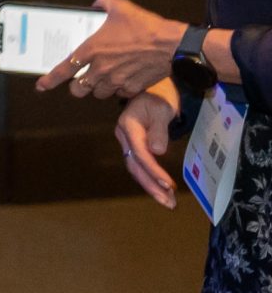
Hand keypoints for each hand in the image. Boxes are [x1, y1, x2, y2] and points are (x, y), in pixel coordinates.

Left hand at [38, 0, 184, 98]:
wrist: (173, 44)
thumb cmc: (146, 26)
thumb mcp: (121, 7)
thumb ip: (104, 2)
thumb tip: (97, 2)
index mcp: (92, 50)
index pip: (64, 69)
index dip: (50, 80)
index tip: (41, 85)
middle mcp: (101, 69)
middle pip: (78, 90)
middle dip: (77, 87)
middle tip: (81, 80)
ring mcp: (116, 80)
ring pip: (98, 94)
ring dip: (98, 88)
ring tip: (104, 78)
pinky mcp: (132, 87)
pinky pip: (119, 94)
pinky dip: (119, 90)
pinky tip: (123, 80)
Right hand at [117, 90, 179, 207]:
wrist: (155, 89)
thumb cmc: (160, 95)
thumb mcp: (161, 109)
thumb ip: (159, 130)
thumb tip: (158, 152)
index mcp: (127, 127)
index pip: (139, 154)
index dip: (153, 171)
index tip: (168, 184)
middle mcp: (124, 138)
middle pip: (135, 167)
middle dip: (151, 186)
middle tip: (168, 203)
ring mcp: (128, 143)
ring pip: (137, 169)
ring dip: (152, 187)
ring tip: (168, 202)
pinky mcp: (136, 147)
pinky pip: (142, 166)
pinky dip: (152, 179)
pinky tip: (162, 189)